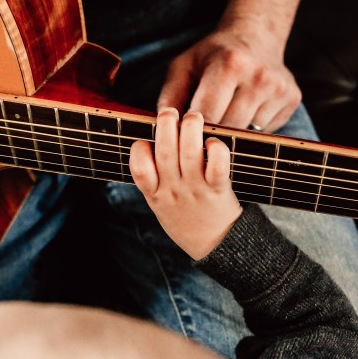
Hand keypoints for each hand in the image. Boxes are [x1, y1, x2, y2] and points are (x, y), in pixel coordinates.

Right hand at [130, 109, 242, 259]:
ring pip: (189, 153)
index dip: (139, 150)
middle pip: (164, 153)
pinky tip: (213, 142)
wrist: (216, 247)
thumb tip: (151, 142)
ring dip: (190, 129)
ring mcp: (195, 190)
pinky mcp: (218, 190)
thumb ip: (154, 180)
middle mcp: (174, 190)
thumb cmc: (187, 220)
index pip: (139, 169)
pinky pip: (217, 166)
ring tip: (193, 116)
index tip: (145, 141)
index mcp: (156, 194)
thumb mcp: (161, 205)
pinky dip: (215, 150)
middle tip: (169, 111)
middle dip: (165, 126)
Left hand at [156, 18, 301, 132]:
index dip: (194, 129)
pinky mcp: (292, 99)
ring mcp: (279, 88)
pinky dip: (254, 126)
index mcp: (230, 64)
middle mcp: (259, 76)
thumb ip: (170, 96)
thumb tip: (165, 129)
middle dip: (214, 133)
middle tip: (204, 129)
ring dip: (235, 130)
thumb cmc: (213, 55)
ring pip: (249, 132)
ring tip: (229, 109)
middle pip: (230, 128)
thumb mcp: (184, 66)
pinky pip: (267, 129)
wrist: (256, 36)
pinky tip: (248, 107)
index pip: (208, 115)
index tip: (185, 134)